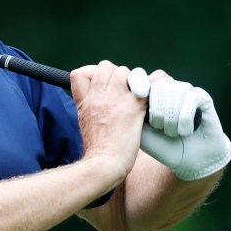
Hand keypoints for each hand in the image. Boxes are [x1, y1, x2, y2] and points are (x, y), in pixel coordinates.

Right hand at [72, 61, 147, 179]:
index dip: (93, 74)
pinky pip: (146, 85)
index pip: (80, 73)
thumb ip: (88, 105)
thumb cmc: (96, 148)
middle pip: (106, 67)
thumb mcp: (83, 122)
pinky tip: (150, 101)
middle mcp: (98, 96)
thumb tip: (96, 98)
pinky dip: (151, 89)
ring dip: (133, 81)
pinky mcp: (134, 107)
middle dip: (117, 75)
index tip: (101, 85)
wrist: (103, 164)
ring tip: (137, 97)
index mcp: (85, 101)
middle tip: (124, 91)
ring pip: (126, 72)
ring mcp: (116, 99)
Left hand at [137, 74, 230, 179]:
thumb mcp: (140, 132)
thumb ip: (131, 113)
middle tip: (159, 128)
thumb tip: (126, 92)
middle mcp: (168, 89)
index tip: (137, 95)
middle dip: (157, 109)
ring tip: (172, 133)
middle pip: (158, 84)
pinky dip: (185, 118)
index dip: (139, 82)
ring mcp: (185, 91)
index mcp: (149, 93)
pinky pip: (192, 98)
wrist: (189, 160)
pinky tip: (185, 131)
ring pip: (175, 91)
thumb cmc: (162, 146)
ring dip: (171, 116)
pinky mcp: (203, 98)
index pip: (141, 77)